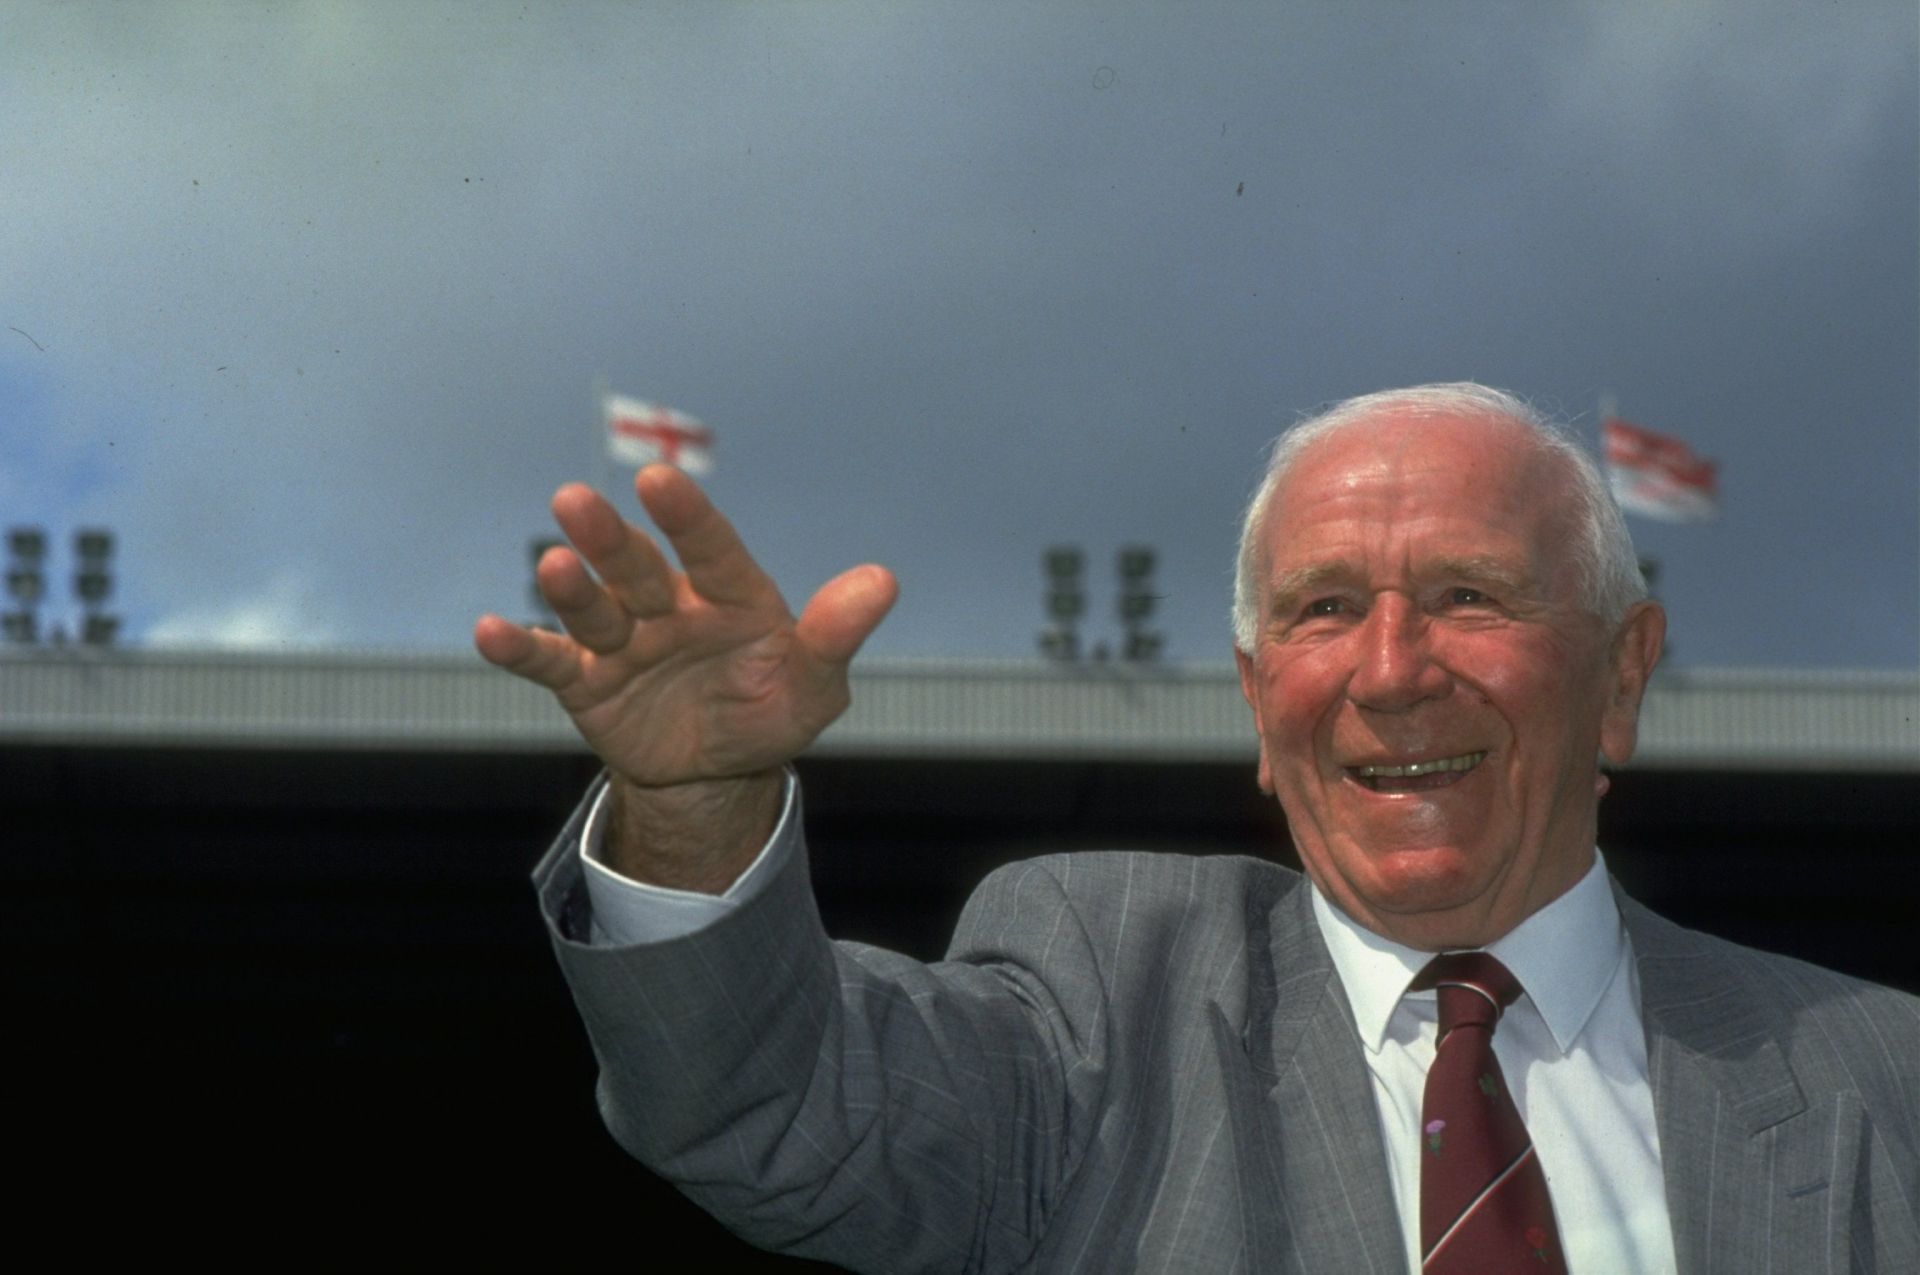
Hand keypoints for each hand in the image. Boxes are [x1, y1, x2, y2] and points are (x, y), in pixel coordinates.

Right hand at [475, 464, 896, 793]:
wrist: (716, 771)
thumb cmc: (770, 711)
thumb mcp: (813, 687)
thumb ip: (835, 635)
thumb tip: (882, 582)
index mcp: (729, 596)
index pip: (710, 549)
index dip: (686, 518)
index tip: (659, 480)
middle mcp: (670, 607)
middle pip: (637, 568)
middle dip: (610, 540)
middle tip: (574, 500)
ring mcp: (624, 641)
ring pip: (593, 608)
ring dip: (570, 588)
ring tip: (554, 567)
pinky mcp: (587, 682)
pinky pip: (550, 662)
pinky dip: (520, 649)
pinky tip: (489, 631)